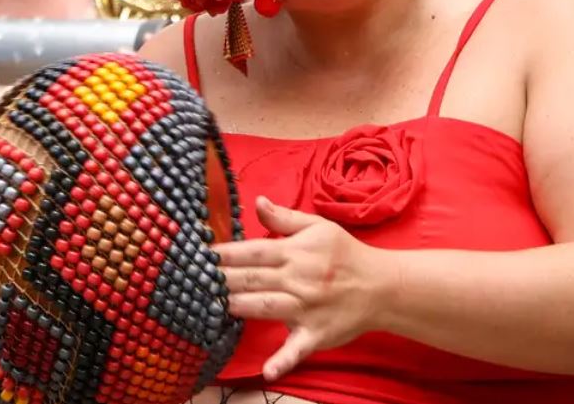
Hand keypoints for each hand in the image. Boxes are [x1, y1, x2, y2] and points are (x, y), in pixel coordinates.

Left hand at [215, 196, 389, 380]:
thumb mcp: (318, 227)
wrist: (382, 287)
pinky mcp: (316, 334)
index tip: (198, 254)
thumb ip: (283, 218)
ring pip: (264, 307)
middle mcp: (297, 279)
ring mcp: (306, 309)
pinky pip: (297, 349)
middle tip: (191, 279)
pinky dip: (283, 361)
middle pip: (252, 278)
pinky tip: (268, 372)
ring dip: (238, 306)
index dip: (224, 253)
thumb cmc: (345, 253)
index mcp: (295, 252)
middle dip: (221, 278)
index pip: (252, 251)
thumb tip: (256, 202)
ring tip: (209, 306)